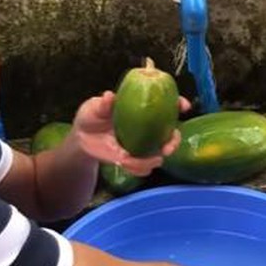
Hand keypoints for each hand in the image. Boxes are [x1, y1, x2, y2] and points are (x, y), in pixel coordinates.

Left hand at [71, 91, 191, 175]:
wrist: (82, 138)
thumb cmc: (92, 116)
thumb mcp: (94, 107)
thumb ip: (103, 104)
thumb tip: (109, 96)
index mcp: (143, 110)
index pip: (167, 105)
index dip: (178, 104)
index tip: (183, 106)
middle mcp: (148, 129)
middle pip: (171, 135)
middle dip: (173, 142)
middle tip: (167, 148)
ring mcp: (143, 146)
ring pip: (159, 156)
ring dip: (150, 160)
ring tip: (130, 158)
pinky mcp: (134, 160)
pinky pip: (142, 168)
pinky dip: (135, 167)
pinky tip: (123, 162)